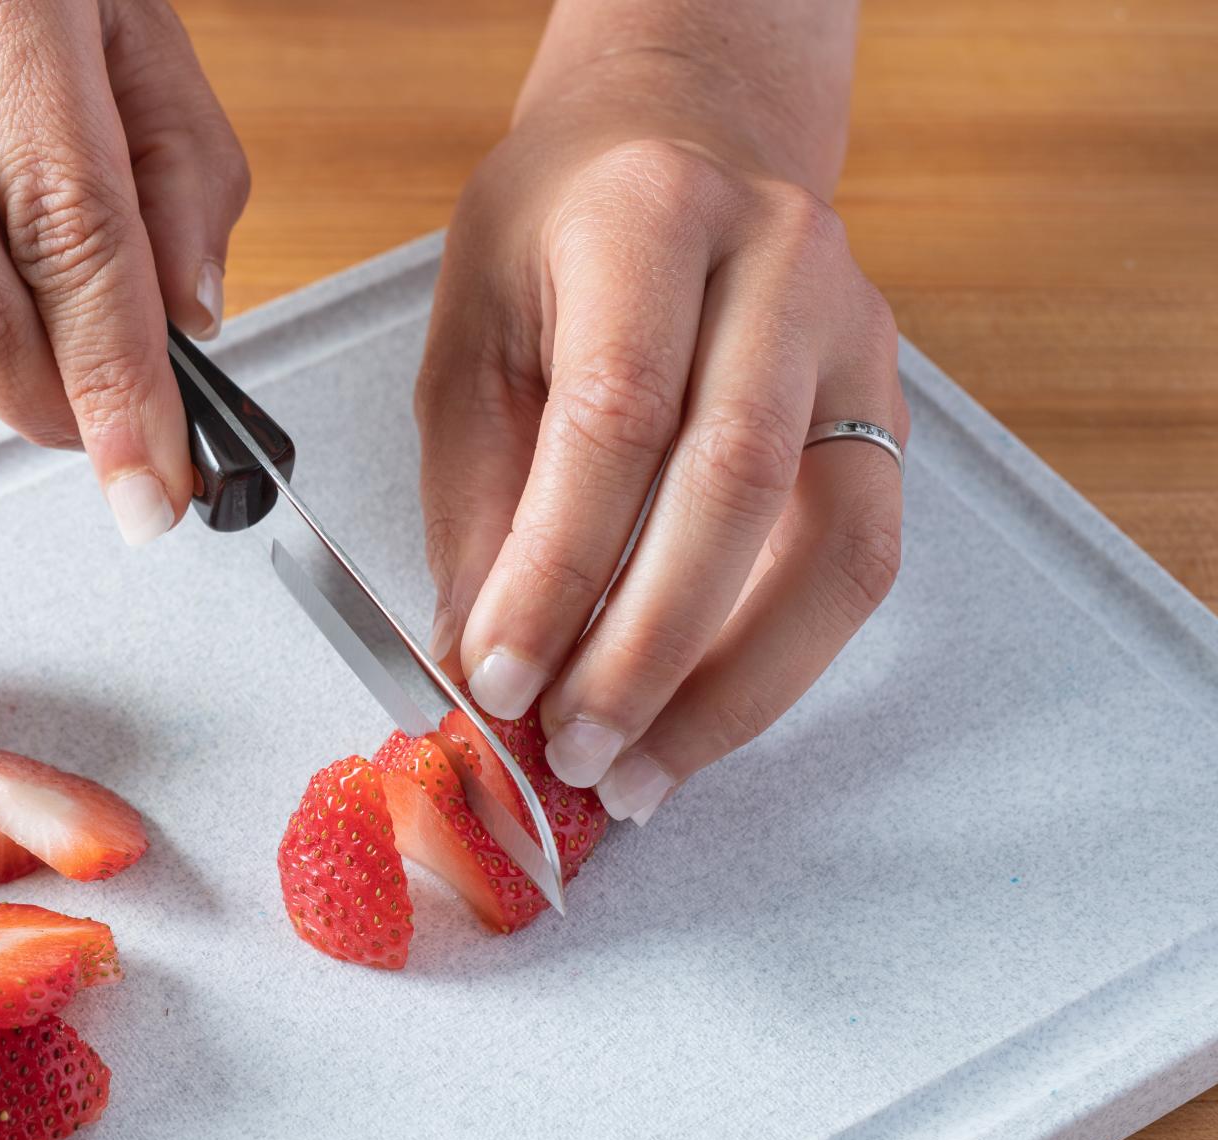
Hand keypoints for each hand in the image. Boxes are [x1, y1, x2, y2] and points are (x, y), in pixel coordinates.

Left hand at [418, 57, 906, 825]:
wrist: (679, 144)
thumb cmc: (561, 235)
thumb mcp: (472, 333)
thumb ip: (476, 498)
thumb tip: (474, 661)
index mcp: (652, 219)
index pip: (615, 416)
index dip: (555, 567)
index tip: (496, 678)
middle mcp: (782, 267)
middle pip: (733, 486)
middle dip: (642, 649)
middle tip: (568, 749)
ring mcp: (857, 341)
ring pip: (832, 546)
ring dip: (730, 688)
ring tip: (637, 775)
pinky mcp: (887, 414)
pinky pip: (858, 565)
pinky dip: (777, 665)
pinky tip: (698, 724)